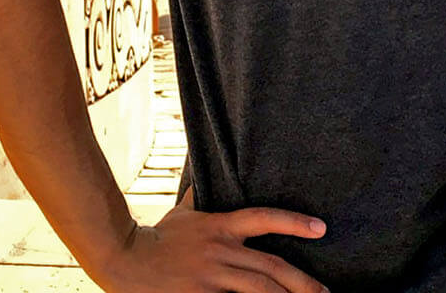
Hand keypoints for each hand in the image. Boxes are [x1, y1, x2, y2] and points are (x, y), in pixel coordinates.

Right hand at [88, 204, 328, 292]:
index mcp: (220, 227)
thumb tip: (203, 166)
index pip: (264, 219)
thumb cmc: (157, 237)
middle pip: (271, 267)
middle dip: (303, 283)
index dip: (294, 222)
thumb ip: (200, 193)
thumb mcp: (182, 211)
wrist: (124, 259)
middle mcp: (220, 250)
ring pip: (259, 290)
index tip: (321, 228)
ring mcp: (212, 276)